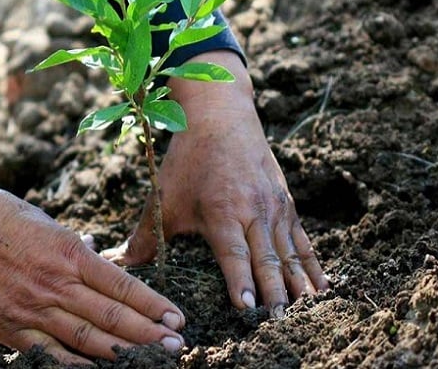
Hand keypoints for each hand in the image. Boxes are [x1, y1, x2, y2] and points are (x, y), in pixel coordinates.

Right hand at [0, 158, 185, 364]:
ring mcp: (32, 308)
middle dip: (149, 333)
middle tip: (178, 347)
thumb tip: (95, 256)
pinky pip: (47, 355)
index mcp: (69, 252)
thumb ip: (72, 247)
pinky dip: (74, 366)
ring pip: (87, 338)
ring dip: (124, 352)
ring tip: (153, 361)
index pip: (122, 284)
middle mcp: (56, 283)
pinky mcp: (7, 327)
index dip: (152, 304)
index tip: (176, 318)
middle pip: (112, 315)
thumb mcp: (45, 222)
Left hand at [102, 51, 328, 314]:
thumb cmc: (189, 160)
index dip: (241, 281)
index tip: (249, 308)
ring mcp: (274, 206)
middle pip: (267, 258)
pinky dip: (312, 264)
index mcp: (222, 211)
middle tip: (280, 322)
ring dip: (297, 283)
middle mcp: (253, 211)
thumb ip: (145, 235)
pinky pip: (302, 239)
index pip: (234, 254)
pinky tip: (321, 286)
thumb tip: (116, 262)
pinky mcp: (285, 202)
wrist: (221, 116)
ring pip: (289, 252)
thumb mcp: (165, 196)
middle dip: (274, 292)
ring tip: (305, 312)